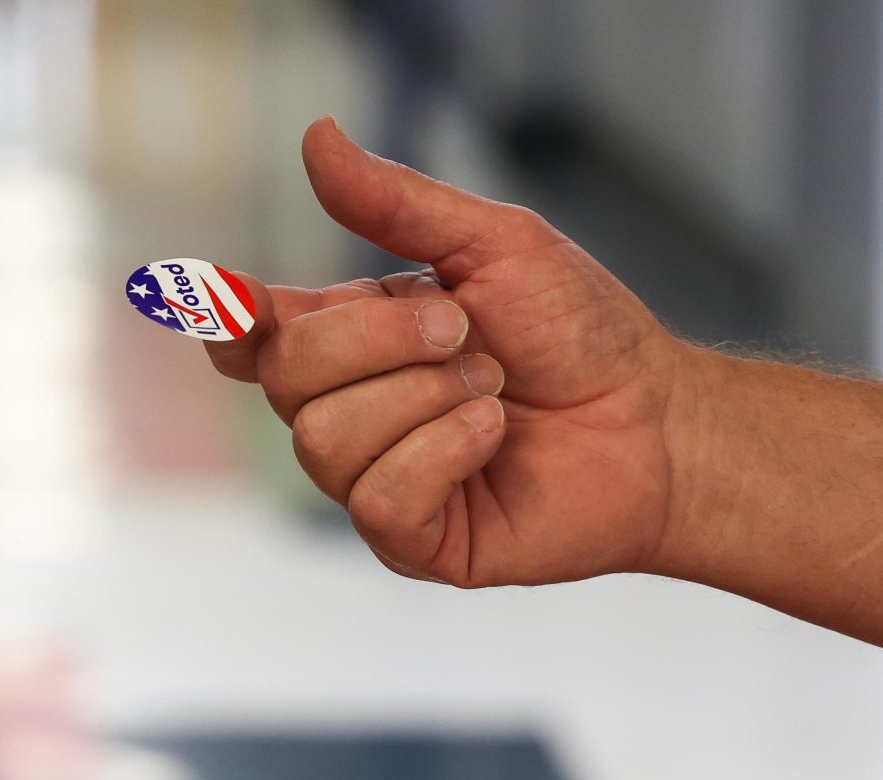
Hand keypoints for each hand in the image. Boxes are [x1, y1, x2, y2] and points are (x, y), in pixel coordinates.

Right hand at [206, 117, 699, 587]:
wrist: (653, 418)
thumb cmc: (580, 330)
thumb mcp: (495, 245)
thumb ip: (398, 203)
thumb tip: (314, 137)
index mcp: (359, 338)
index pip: (255, 336)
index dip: (229, 314)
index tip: (235, 294)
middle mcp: (355, 409)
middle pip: (284, 376)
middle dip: (381, 339)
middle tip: (467, 332)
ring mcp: (379, 477)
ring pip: (323, 441)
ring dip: (425, 398)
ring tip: (492, 389)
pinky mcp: (414, 539)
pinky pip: (376, 501)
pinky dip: (444, 452)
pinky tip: (493, 437)